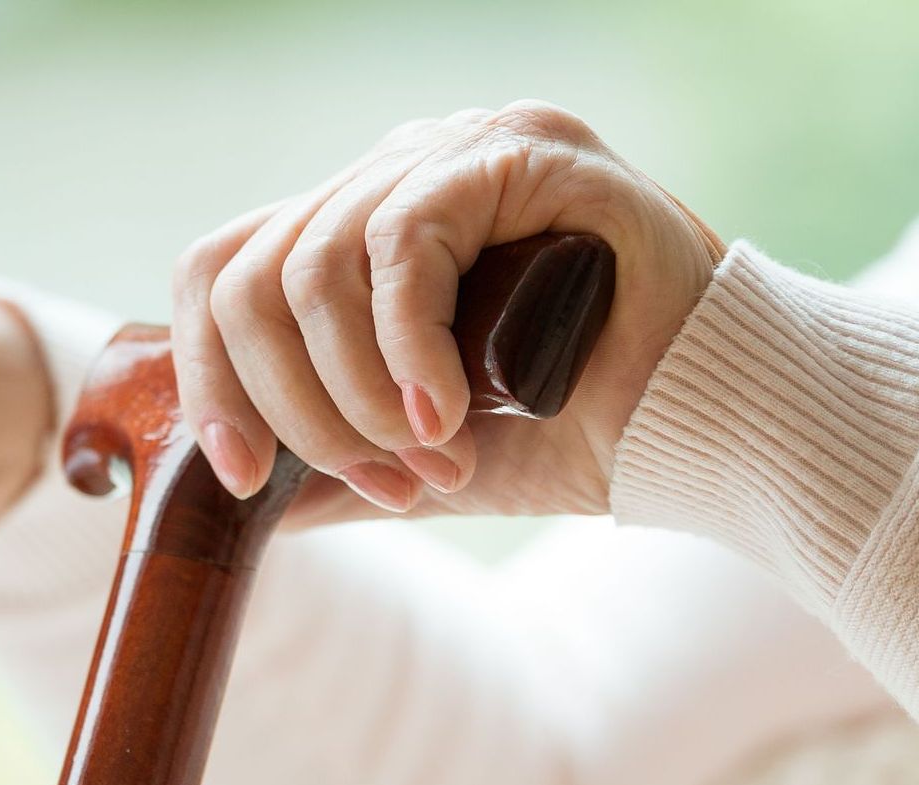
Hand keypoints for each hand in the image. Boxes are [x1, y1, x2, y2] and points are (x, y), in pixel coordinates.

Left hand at [173, 101, 725, 522]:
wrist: (707, 430)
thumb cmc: (572, 433)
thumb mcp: (414, 457)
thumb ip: (327, 463)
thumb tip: (232, 499)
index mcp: (356, 227)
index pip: (226, 272)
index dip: (210, 377)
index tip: (243, 478)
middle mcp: (392, 174)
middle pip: (251, 276)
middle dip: (295, 410)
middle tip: (382, 480)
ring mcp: (453, 149)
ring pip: (314, 267)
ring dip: (355, 394)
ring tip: (431, 458)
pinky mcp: (518, 152)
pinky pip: (402, 242)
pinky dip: (405, 348)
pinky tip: (445, 414)